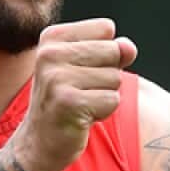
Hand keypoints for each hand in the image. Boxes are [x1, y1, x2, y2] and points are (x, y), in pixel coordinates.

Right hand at [14, 18, 137, 170]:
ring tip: (81, 103)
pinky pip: (112, 100)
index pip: (106, 29)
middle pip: (113, 51)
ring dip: (105, 95)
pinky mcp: (68, 102)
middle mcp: (50, 54)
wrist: (40, 141)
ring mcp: (56, 78)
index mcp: (52, 38)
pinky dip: (104, 112)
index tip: (81, 70)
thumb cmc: (68, 99)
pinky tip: (82, 116)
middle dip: (107, 75)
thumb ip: (113, 51)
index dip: (105, 52)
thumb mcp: (89, 67)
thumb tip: (128, 47)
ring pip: (115, 77)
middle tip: (81, 91)